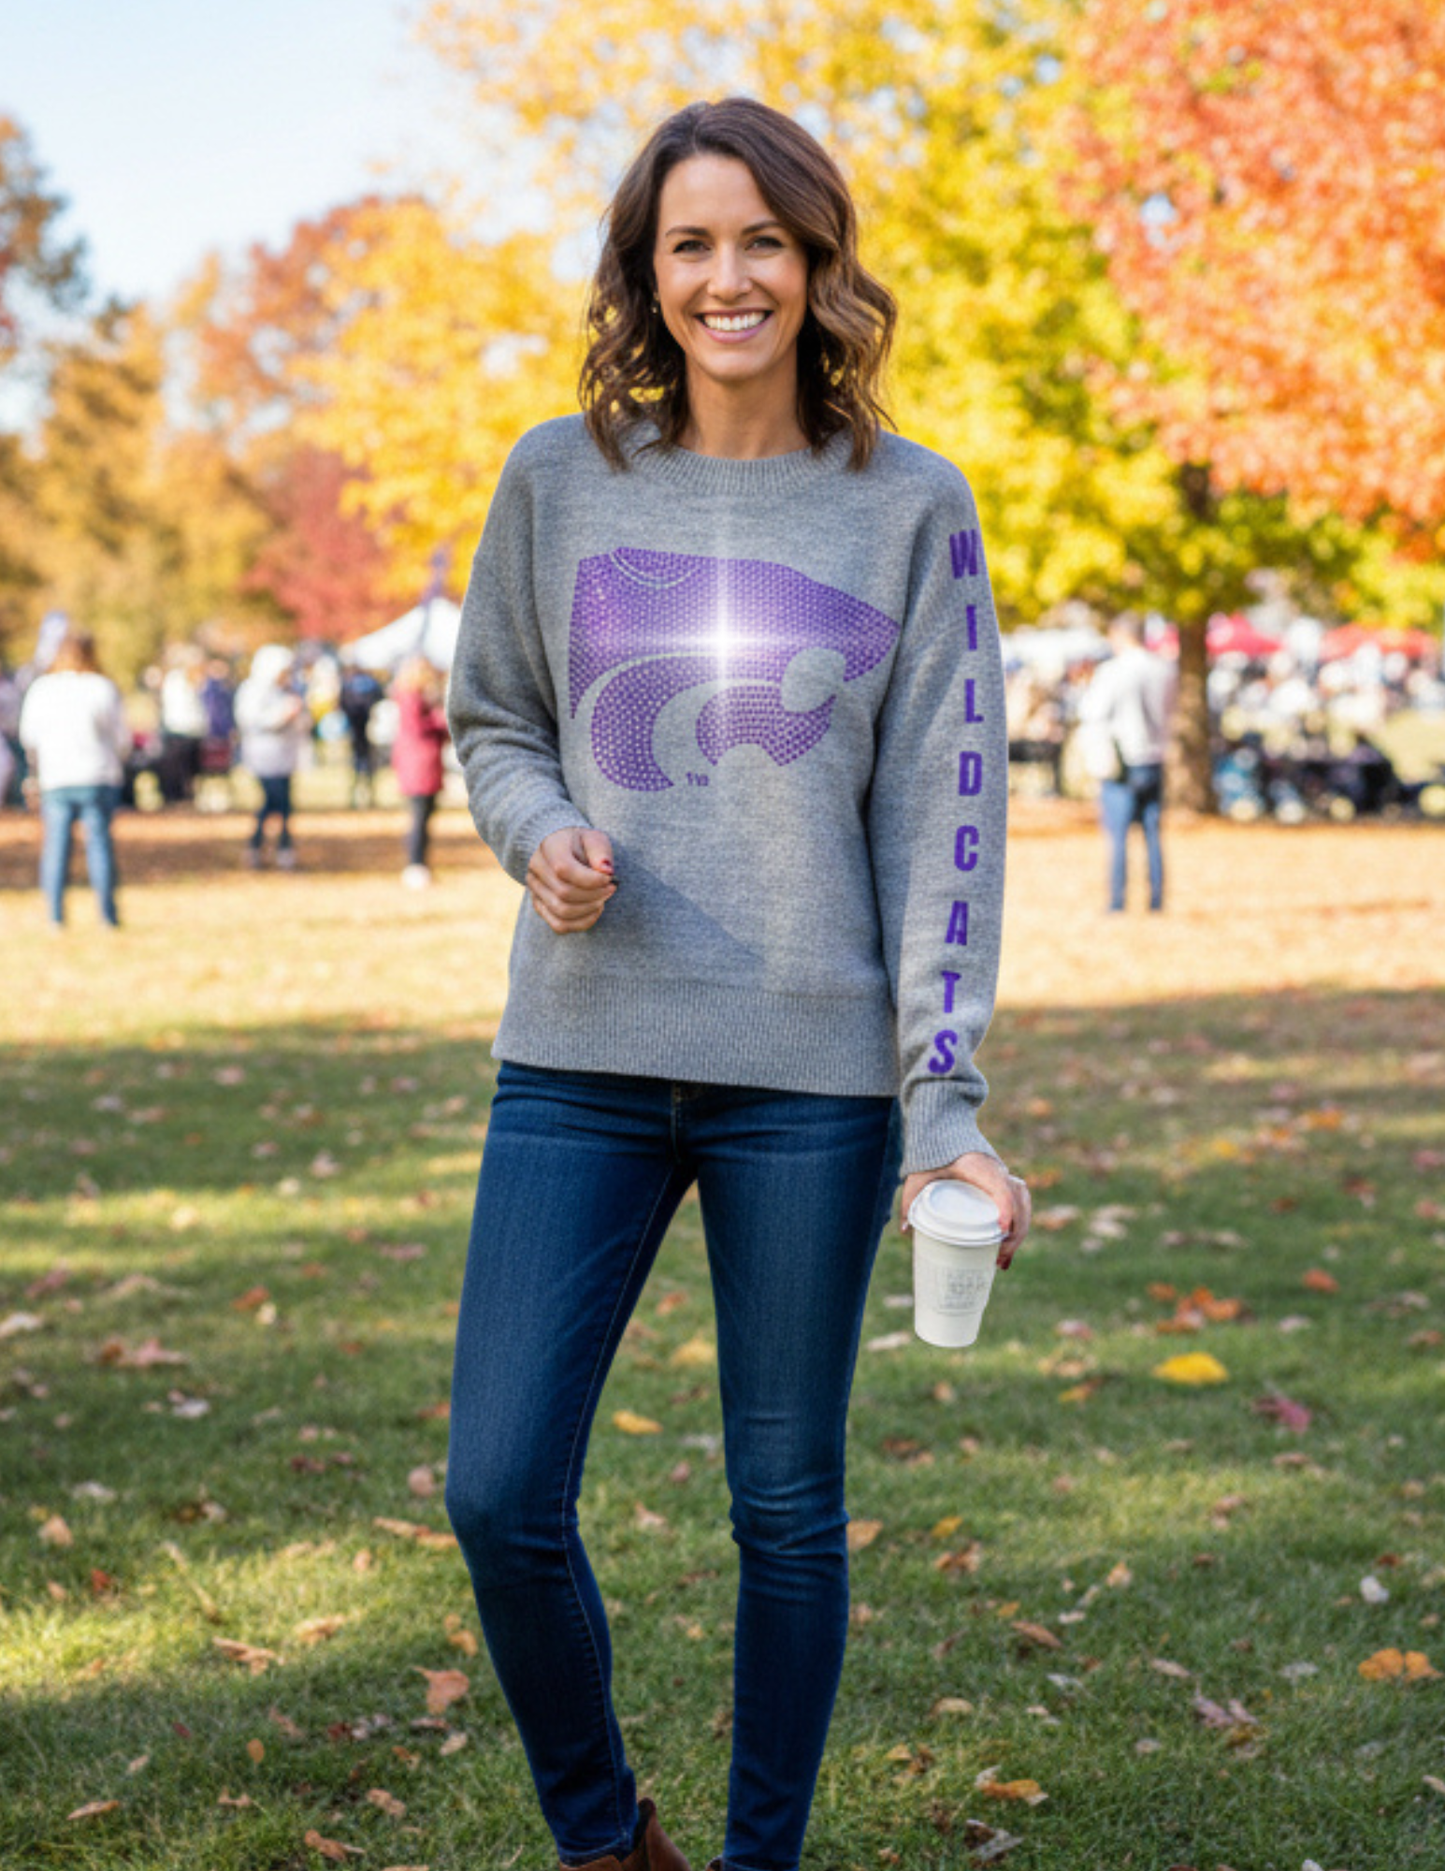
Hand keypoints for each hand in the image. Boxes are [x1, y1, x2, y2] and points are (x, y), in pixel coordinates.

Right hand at [527, 827, 615, 933]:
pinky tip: (595, 910)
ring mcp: (535, 889)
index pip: (563, 869)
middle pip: (563, 893)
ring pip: (561, 912)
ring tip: (603, 899)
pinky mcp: (539, 906)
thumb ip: (600, 852)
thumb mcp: (595, 838)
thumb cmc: (583, 844)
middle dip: (594, 895)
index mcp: (548, 847)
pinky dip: (582, 923)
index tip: (609, 878)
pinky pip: (559, 925)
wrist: (566, 850)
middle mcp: (536, 869)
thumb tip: (606, 871)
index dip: (590, 879)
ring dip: (589, 910)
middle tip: (610, 889)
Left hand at [899, 1151, 1030, 1270]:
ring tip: (1003, 1259)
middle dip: (1015, 1234)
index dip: (1005, 1209)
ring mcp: (1003, 1175)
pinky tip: (1008, 1246)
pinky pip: (1021, 1201)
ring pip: (1024, 1203)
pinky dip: (1020, 1222)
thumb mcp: (918, 1177)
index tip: (1001, 1230)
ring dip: (1020, 1231)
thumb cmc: (932, 1155)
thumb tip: (905, 1231)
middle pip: (1019, 1202)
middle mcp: (996, 1171)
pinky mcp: (1004, 1181)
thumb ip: (909, 1199)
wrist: (945, 1132)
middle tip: (999, 1260)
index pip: (1001, 1188)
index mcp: (978, 1168)